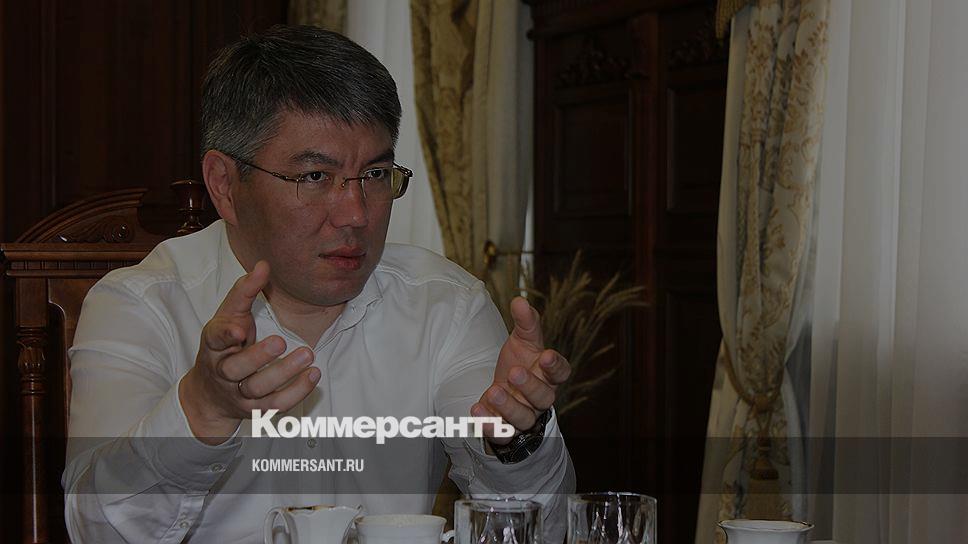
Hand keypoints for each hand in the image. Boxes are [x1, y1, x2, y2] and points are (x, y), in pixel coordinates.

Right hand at [178, 260, 320, 443]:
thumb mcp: (228, 317)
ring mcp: (239, 393)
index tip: (239, 328)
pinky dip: (297, 392)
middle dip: (258, 357)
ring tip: (307, 355)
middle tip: (281, 341)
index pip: (215, 338)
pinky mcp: (256, 409)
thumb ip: (244, 292)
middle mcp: (223, 371)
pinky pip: (276, 405)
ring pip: (259, 389)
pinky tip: (314, 375)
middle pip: (236, 368)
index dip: (225, 334)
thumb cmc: (224, 346)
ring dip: (284, 374)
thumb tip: (264, 264)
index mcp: (214, 345)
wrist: (209, 394)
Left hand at [470, 297, 570, 445]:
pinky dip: (491, 425)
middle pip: (543, 397)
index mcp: (547, 375)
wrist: (504, 393)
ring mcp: (524, 416)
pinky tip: (478, 411)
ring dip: (508, 406)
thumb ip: (525, 323)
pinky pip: (503, 434)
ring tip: (493, 391)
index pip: (560, 373)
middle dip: (530, 386)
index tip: (547, 355)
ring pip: (523, 418)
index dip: (556, 366)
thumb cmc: (519, 364)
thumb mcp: (521, 342)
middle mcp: (539, 398)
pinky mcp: (507, 430)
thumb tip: (520, 300)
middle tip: (514, 372)